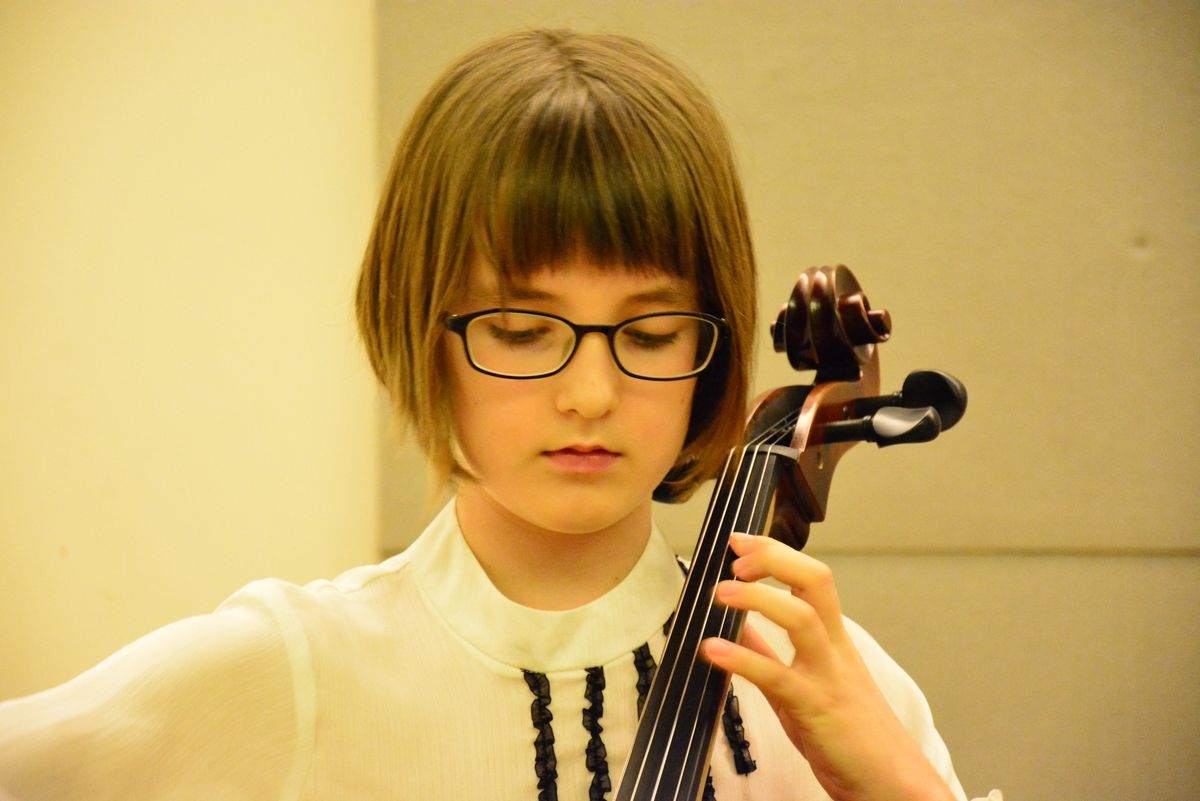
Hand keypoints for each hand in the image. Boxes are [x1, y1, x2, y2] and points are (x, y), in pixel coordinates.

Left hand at [699, 533, 954, 800]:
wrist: (892, 785)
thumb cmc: (849, 736)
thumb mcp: (803, 686)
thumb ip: (769, 655)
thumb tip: (736, 629)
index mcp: (834, 641)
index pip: (812, 579)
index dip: (776, 553)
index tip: (741, 542)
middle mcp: (835, 650)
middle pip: (815, 582)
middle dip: (775, 559)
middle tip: (736, 557)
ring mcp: (829, 677)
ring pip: (802, 619)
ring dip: (758, 598)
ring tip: (720, 593)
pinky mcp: (817, 709)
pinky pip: (778, 677)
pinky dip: (743, 659)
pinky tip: (713, 650)